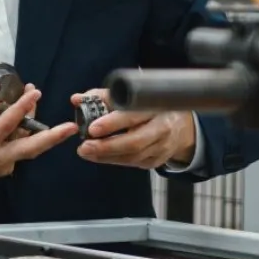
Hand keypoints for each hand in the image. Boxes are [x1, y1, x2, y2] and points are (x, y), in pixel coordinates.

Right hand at [0, 85, 77, 197]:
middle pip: (29, 148)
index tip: (33, 92)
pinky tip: (24, 115)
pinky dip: (26, 133)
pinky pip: (19, 149)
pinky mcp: (3, 167)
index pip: (5, 127)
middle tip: (71, 126)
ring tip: (36, 100)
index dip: (20, 108)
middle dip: (52, 137)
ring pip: (27, 147)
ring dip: (39, 129)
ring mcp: (1, 166)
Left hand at [72, 89, 195, 169]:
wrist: (181, 125)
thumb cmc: (150, 106)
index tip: (93, 128)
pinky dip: (114, 160)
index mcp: (155, 107)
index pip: (133, 116)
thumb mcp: (131, 95)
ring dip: (106, 155)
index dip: (112, 123)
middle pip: (134, 141)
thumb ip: (102, 96)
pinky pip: (133, 162)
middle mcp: (161, 128)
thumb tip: (76, 99)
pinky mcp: (157, 160)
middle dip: (106, 146)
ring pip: (133, 156)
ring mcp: (161, 147)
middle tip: (84, 147)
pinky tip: (99, 156)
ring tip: (86, 151)